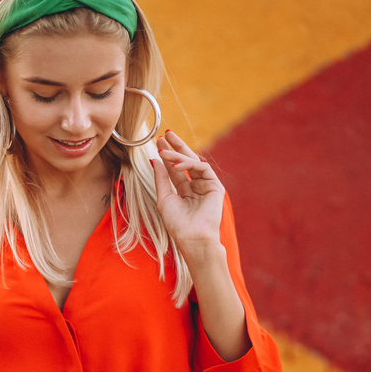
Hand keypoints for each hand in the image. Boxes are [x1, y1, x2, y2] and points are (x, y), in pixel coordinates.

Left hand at [152, 130, 224, 256]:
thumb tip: (155, 160)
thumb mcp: (164, 198)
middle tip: (165, 134)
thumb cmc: (178, 224)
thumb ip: (162, 179)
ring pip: (193, 163)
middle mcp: (197, 186)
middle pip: (187, 161)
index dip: (168, 155)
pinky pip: (203, 168)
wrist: (192, 238)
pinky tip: (176, 165)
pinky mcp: (215, 186)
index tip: (158, 142)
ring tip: (163, 151)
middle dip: (177, 146)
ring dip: (178, 155)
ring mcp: (207, 186)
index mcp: (185, 191)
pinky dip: (189, 164)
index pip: (176, 168)